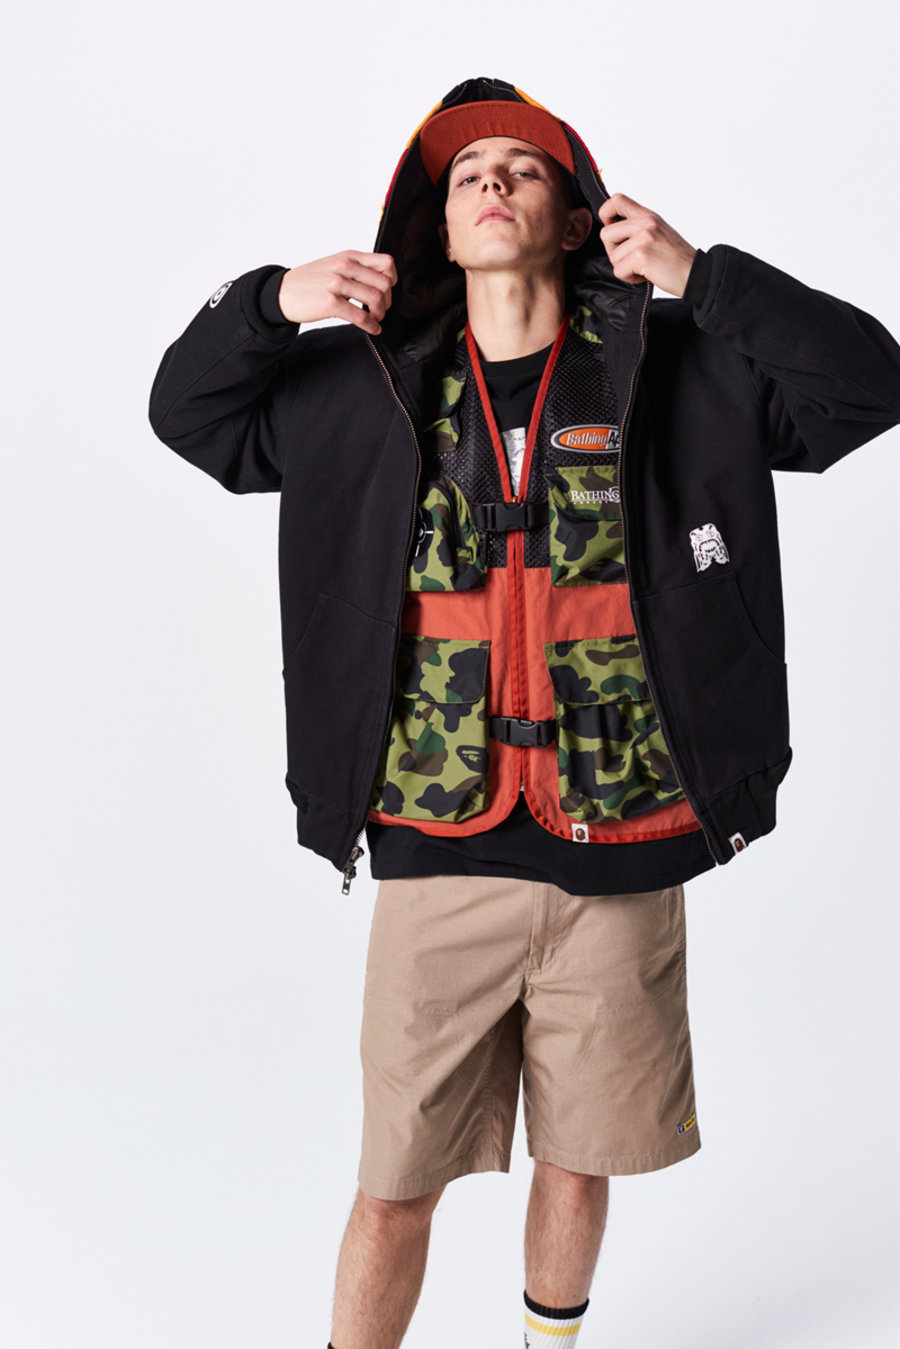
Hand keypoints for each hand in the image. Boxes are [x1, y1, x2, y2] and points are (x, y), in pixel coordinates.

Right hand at [277, 251, 397, 333]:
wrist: (281, 293)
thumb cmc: (309, 282)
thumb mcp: (333, 264)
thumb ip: (355, 268)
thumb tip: (379, 280)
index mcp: (349, 256)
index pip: (386, 262)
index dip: (392, 280)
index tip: (386, 291)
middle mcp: (344, 266)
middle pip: (384, 283)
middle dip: (388, 301)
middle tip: (381, 310)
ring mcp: (337, 283)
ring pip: (375, 298)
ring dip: (380, 314)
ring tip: (375, 319)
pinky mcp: (330, 302)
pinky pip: (361, 316)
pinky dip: (371, 326)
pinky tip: (372, 329)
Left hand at [597, 193, 696, 297]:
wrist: (697, 274)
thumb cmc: (677, 259)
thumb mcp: (659, 233)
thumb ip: (638, 228)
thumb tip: (612, 231)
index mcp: (648, 216)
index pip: (616, 200)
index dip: (606, 214)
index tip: (611, 227)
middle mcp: (646, 223)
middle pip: (606, 234)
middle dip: (614, 252)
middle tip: (633, 259)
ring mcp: (644, 238)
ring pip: (613, 256)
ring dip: (624, 268)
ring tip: (644, 267)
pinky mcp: (642, 255)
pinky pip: (619, 271)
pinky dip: (630, 278)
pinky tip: (646, 275)